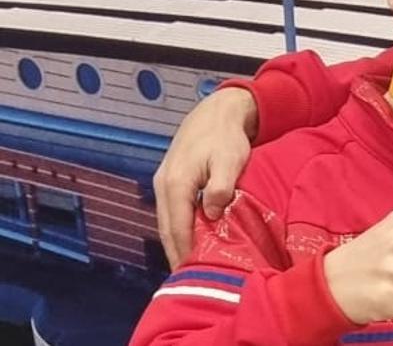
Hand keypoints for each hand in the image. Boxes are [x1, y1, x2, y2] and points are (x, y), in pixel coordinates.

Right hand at [153, 87, 257, 268]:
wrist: (217, 111)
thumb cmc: (226, 137)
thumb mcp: (229, 160)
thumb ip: (220, 188)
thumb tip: (212, 215)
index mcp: (176, 184)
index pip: (177, 228)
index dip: (183, 253)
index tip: (190, 275)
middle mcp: (163, 185)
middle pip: (167, 229)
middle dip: (176, 254)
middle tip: (186, 281)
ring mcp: (163, 182)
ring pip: (167, 221)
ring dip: (175, 243)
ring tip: (187, 267)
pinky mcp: (170, 179)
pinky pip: (171, 212)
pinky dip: (177, 229)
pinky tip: (187, 240)